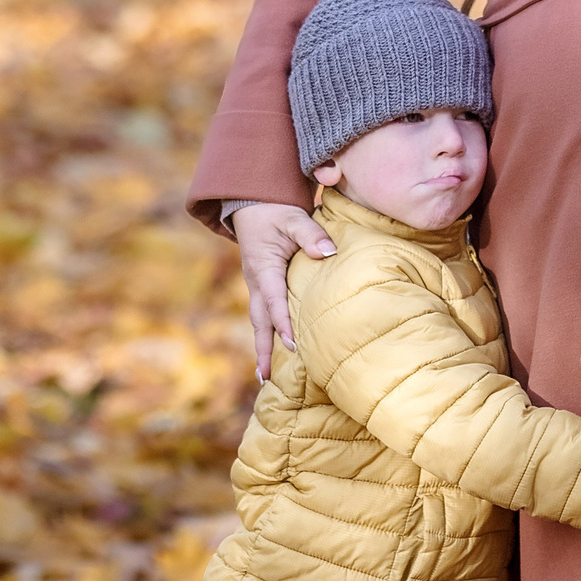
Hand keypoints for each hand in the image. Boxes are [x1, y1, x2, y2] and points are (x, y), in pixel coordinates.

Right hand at [230, 201, 333, 380]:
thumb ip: (311, 234)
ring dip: (261, 346)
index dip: (282, 323)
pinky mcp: (261, 284)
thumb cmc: (274, 210)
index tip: (291, 345)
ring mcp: (256, 284)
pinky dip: (266, 333)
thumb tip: (328, 252)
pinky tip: (272, 350)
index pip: (273, 301)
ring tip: (264, 376)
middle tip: (265, 378)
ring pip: (258, 320)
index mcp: (263, 268)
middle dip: (262, 349)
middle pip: (259, 321)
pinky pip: (263, 314)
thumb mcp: (293, 217)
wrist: (252, 202)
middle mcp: (256, 281)